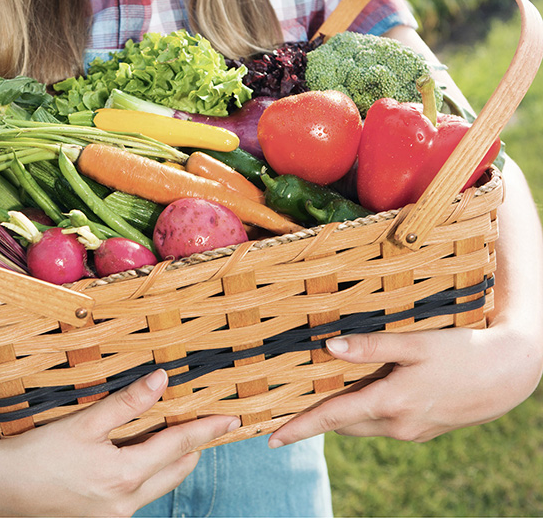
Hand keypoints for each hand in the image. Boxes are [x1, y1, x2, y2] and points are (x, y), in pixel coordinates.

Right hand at [0, 369, 239, 516]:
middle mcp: (125, 502)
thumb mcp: (83, 424)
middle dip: (195, 448)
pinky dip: (147, 474)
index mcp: (125, 476)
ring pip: (157, 485)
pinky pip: (136, 495)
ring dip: (171, 462)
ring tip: (180, 439)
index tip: (232, 419)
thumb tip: (162, 380)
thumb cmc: (35, 453)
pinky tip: (138, 458)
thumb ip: (126, 404)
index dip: (207, 430)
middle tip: (209, 425)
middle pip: (175, 471)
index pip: (180, 447)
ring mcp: (112, 515)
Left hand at [268, 324, 542, 447]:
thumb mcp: (415, 344)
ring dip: (344, 413)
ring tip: (323, 394)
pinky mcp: (425, 430)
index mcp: (390, 403)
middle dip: (318, 418)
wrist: (510, 374)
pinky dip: (367, 411)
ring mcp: (413, 431)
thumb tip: (329, 347)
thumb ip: (370, 346)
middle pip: (345, 423)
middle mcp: (398, 425)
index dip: (300, 428)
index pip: (332, 418)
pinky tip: (367, 392)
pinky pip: (384, 424)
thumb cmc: (461, 352)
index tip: (272, 438)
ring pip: (365, 424)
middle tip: (290, 405)